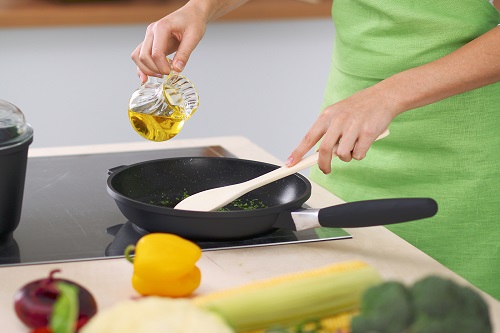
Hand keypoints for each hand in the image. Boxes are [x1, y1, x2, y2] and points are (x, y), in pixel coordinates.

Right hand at [131, 4, 206, 81]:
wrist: (191, 14)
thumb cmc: (193, 21)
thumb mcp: (193, 37)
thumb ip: (184, 54)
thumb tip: (177, 69)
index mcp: (161, 27)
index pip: (156, 53)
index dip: (162, 66)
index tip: (171, 72)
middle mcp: (151, 31)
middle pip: (144, 56)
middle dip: (154, 69)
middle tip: (167, 74)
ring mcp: (149, 36)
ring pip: (138, 56)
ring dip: (146, 69)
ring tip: (159, 75)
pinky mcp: (150, 42)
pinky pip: (140, 55)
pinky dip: (142, 66)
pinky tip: (146, 76)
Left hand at [285, 84, 400, 173]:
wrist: (384, 96)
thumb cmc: (360, 107)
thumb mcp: (338, 114)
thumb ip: (328, 131)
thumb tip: (319, 153)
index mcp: (327, 116)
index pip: (308, 137)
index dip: (298, 152)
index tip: (290, 163)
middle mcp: (338, 120)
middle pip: (323, 150)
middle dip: (323, 165)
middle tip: (325, 170)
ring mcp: (353, 127)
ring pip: (342, 155)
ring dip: (347, 156)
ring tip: (354, 145)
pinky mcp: (367, 133)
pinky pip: (358, 155)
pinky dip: (360, 153)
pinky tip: (364, 142)